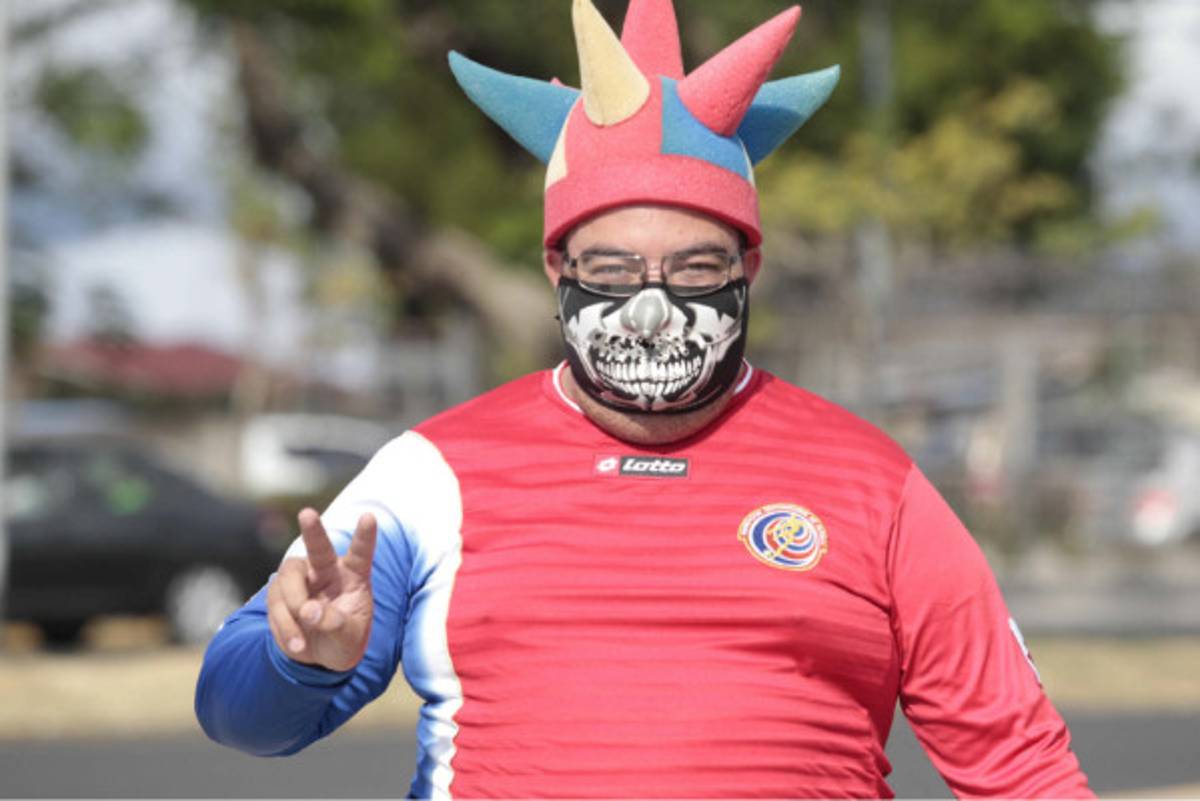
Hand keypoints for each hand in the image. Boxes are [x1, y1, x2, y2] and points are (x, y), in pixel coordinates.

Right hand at [267, 509, 376, 671]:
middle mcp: (326, 570)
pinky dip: (284, 627)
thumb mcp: (348, 639)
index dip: (364, 536)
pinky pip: (276, 604)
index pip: (361, 553)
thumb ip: (335, 625)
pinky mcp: (280, 592)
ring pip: (289, 581)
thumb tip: (309, 611)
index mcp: (353, 575)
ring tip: (302, 643)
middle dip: (313, 530)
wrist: (319, 656)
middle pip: (318, 547)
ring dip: (293, 611)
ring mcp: (301, 579)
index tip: (369, 517)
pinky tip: (297, 643)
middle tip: (307, 514)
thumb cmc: (343, 640)